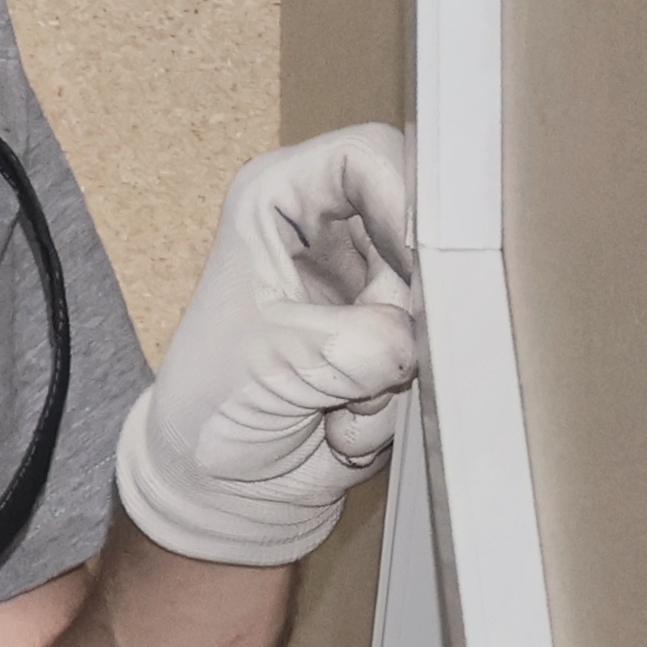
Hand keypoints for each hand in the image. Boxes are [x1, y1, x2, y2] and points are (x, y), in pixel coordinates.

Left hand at [116, 125, 420, 569]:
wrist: (222, 492)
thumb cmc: (211, 412)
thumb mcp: (275, 361)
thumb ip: (361, 341)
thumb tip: (422, 342)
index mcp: (279, 199)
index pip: (368, 155)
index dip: (405, 199)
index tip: (417, 261)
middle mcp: (333, 232)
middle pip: (420, 231)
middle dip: (401, 311)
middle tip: (365, 365)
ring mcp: (370, 289)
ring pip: (435, 305)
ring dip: (392, 372)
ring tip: (331, 403)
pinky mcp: (396, 343)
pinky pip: (434, 362)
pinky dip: (393, 405)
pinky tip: (341, 423)